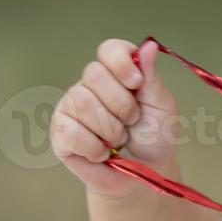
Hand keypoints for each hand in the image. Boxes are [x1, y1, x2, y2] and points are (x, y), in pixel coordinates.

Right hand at [51, 38, 178, 196]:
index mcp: (116, 73)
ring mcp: (71, 107)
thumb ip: (152, 77)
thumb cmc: (154, 138)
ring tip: (118, 140)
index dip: (121, 63)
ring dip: (110, 129)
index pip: (109, 50)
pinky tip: (102, 153)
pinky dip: (94, 147)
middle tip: (131, 122)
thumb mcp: (161, 106)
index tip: (136, 84)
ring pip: (82, 102)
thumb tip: (148, 45)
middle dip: (121, 104)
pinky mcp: (60, 132)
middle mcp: (90, 85)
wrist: (143, 175)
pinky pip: (70, 130)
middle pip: (93, 75)